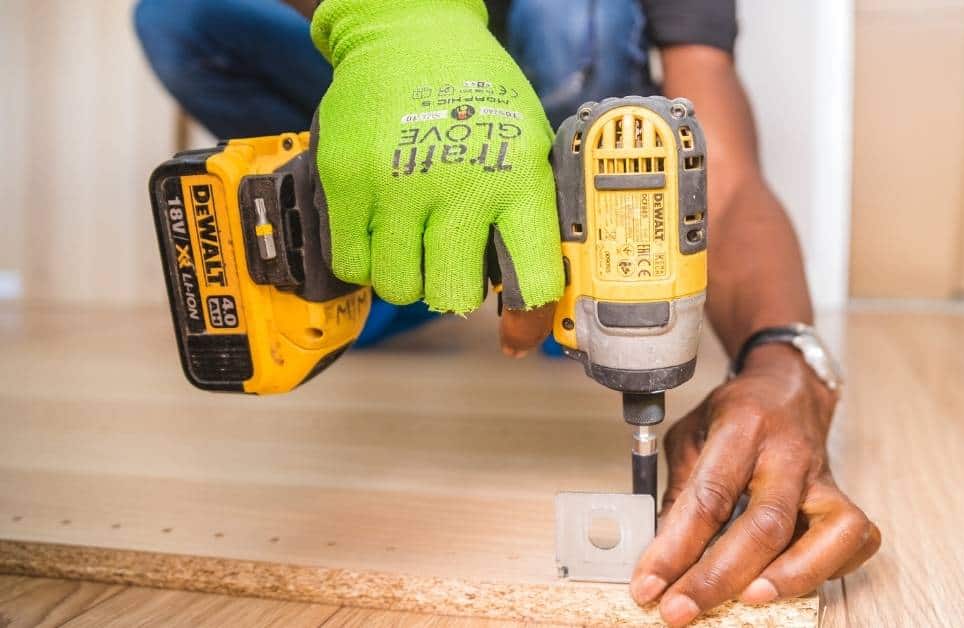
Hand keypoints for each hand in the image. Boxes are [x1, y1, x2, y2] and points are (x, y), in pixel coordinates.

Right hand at [310, 0, 561, 353]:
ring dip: (407, 275)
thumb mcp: (527, 148)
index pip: (532, 280)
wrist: (410, 33)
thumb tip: (530, 309)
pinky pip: (352, 264)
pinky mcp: (347, 181)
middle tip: (451, 261)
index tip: (519, 330)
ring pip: (400, 287)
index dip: (528, 318)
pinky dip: (366, 259)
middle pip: (453, 296)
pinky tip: (382, 228)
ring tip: (414, 237)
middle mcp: (460, 185)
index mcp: (518, 179)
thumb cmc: (478, 97)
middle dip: (453, 289)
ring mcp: (398, 184)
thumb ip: (529, 221)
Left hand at [630, 345, 880, 625]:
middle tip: (681, 609)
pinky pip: (854, 539)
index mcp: (742, 427)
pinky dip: (828, 569)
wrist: (788, 388)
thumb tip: (662, 555)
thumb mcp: (691, 436)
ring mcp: (822, 477)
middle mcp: (788, 453)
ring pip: (827, 533)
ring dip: (789, 577)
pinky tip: (792, 582)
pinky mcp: (843, 496)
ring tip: (747, 602)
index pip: (709, 496)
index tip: (649, 584)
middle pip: (765, 524)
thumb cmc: (737, 414)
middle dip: (719, 577)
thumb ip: (680, 492)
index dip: (675, 548)